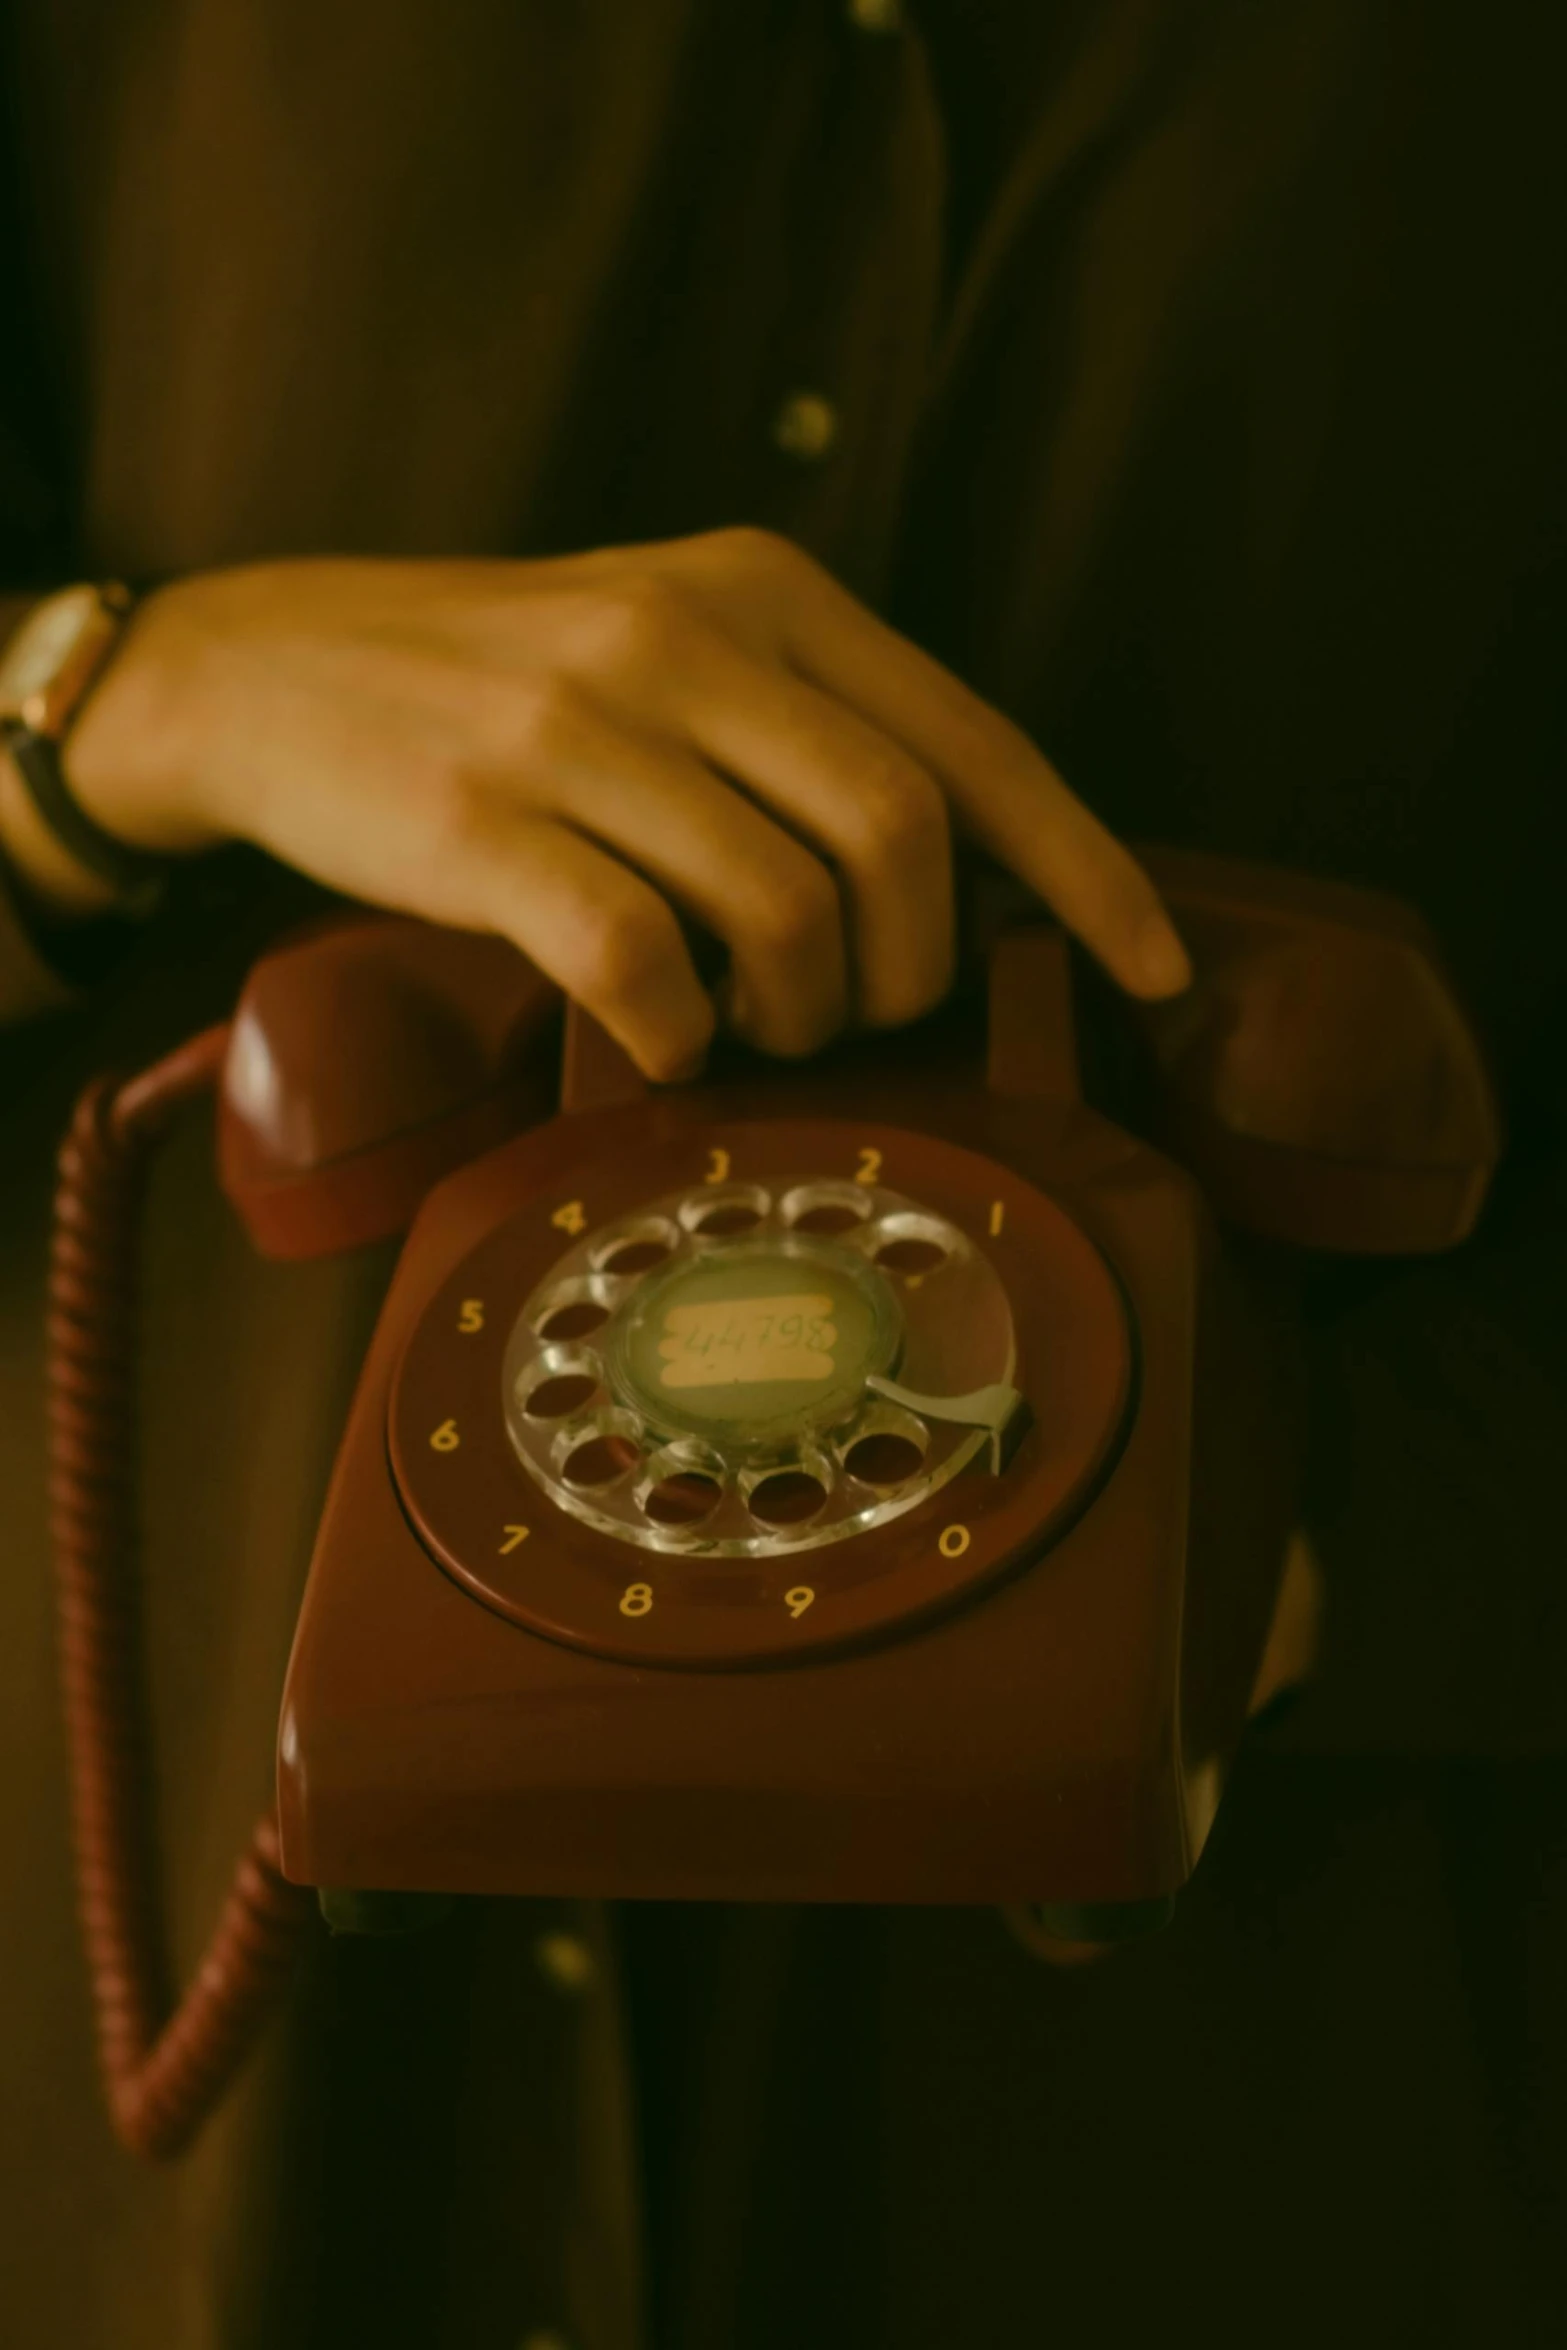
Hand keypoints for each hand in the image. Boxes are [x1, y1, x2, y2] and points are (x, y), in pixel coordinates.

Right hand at [64, 530, 1192, 1077]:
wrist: (265, 670)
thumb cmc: (498, 685)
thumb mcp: (667, 644)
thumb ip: (802, 722)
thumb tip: (955, 879)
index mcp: (762, 590)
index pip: (975, 741)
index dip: (1084, 869)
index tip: (1154, 970)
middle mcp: (686, 635)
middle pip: (905, 835)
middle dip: (912, 966)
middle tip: (852, 1014)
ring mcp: (580, 723)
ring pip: (786, 907)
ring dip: (796, 1010)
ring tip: (747, 1023)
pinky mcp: (481, 817)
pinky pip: (642, 958)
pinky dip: (678, 1029)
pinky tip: (658, 1035)